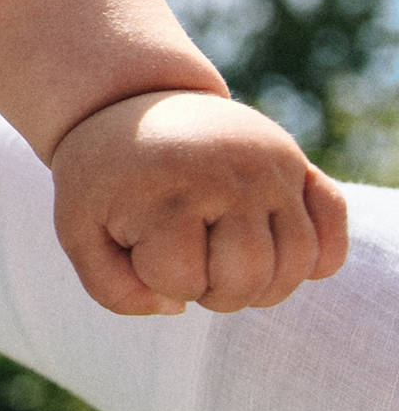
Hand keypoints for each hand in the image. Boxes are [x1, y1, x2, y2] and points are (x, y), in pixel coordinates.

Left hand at [50, 89, 349, 313]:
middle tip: (191, 263)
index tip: (142, 246)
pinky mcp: (298, 165)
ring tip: (226, 262)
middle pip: (248, 279)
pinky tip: (275, 249)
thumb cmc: (106, 178)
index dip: (159, 279)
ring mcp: (271, 167)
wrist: (134, 103)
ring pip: (299, 263)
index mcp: (169, 189)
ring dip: (262, 284)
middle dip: (215, 293)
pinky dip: (316, 256)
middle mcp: (229, 175)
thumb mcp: (78, 228)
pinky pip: (333, 227)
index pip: (183, 281)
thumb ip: (111, 289)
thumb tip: (178, 307)